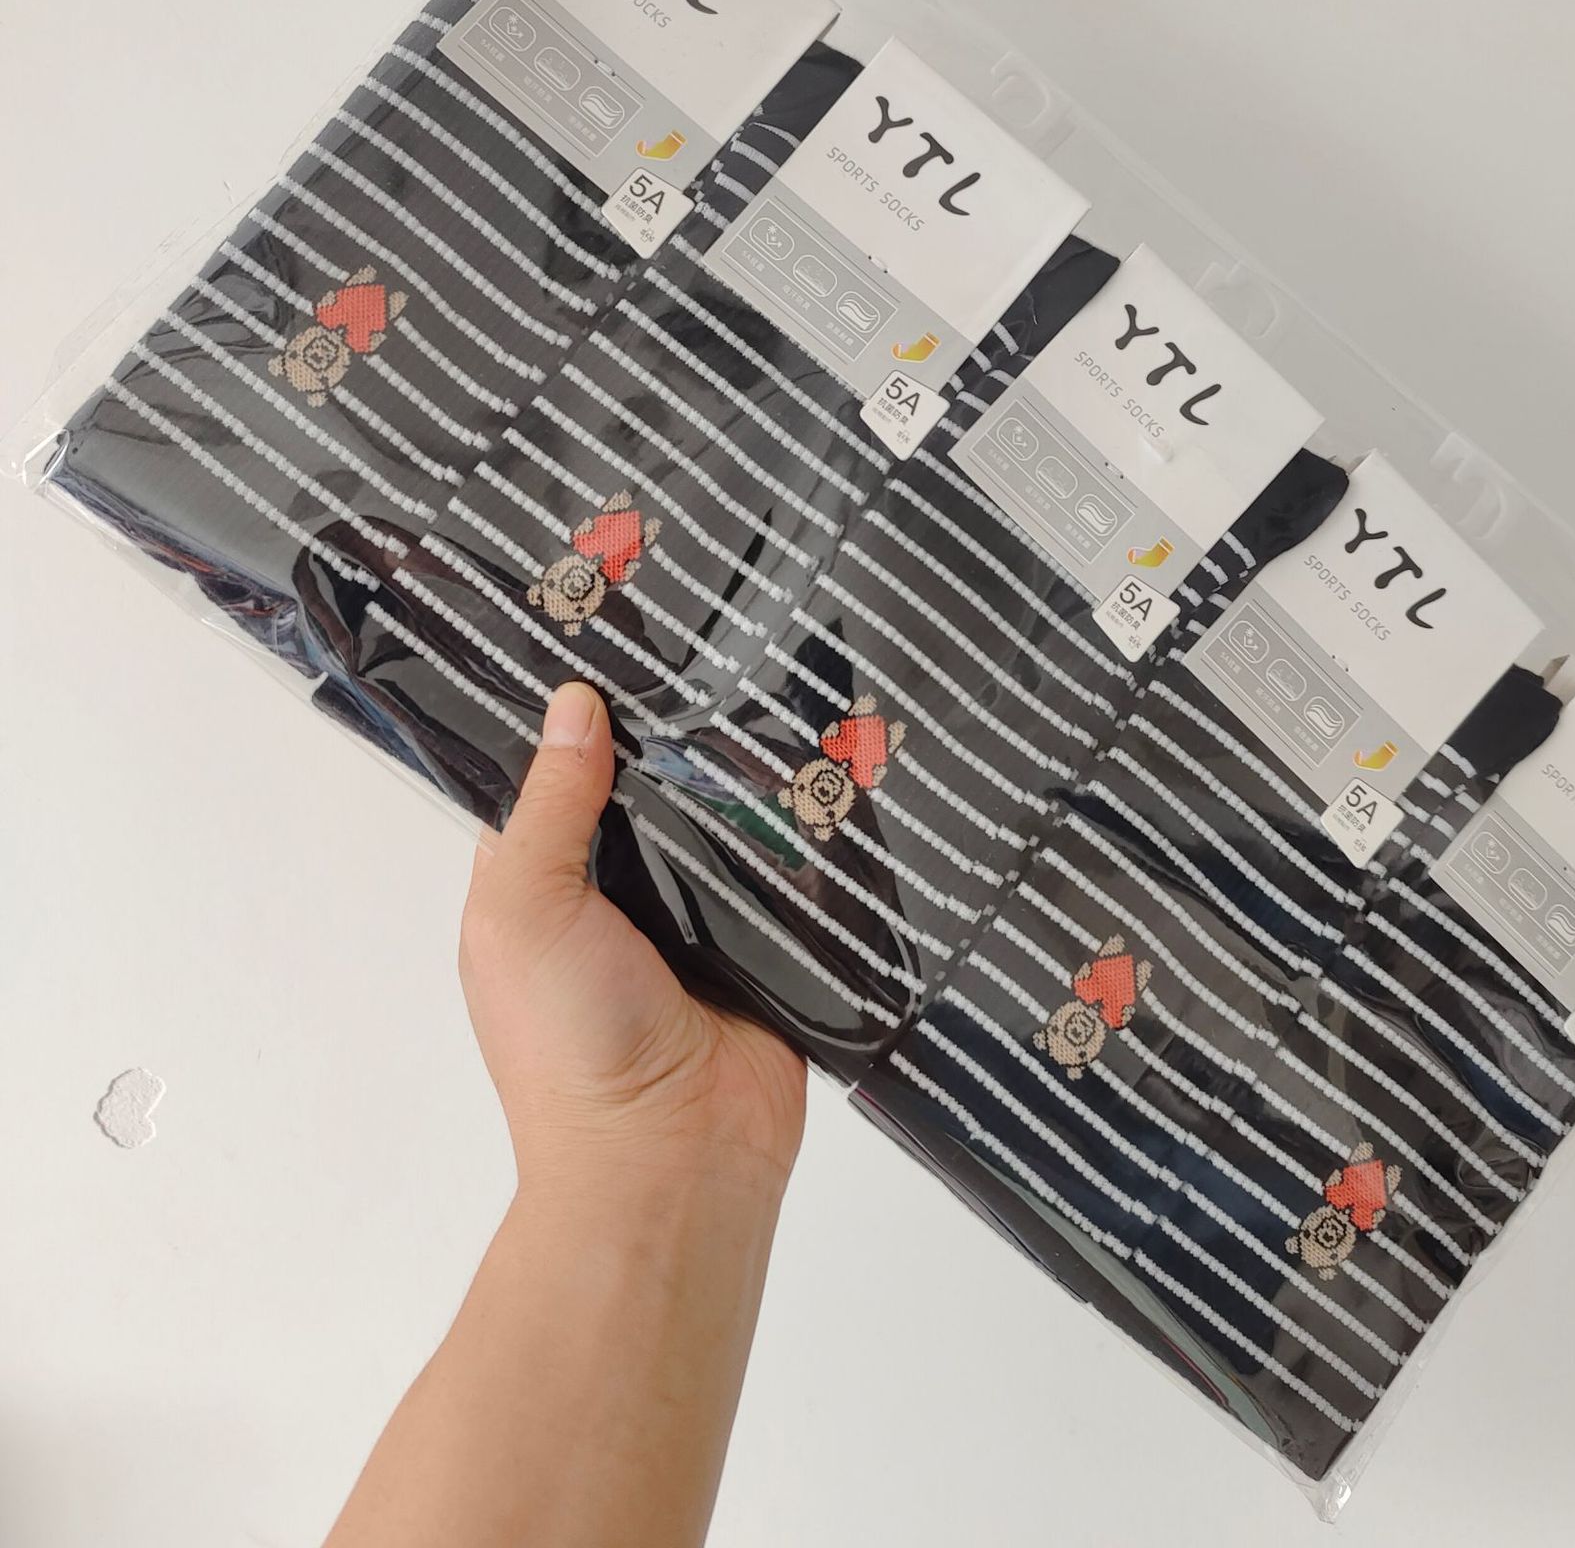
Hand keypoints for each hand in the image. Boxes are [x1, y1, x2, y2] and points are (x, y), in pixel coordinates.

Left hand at [458, 681, 806, 1215]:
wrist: (674, 1162)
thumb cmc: (571, 1047)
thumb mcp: (523, 912)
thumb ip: (549, 808)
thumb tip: (574, 705)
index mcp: (540, 885)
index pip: (555, 776)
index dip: (574, 715)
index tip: (608, 635)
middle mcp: (617, 896)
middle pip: (648, 789)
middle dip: (674, 734)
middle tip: (711, 638)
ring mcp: (697, 919)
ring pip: (722, 820)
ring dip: (744, 777)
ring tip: (777, 674)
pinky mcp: (769, 944)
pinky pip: (789, 870)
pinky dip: (803, 832)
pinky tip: (828, 762)